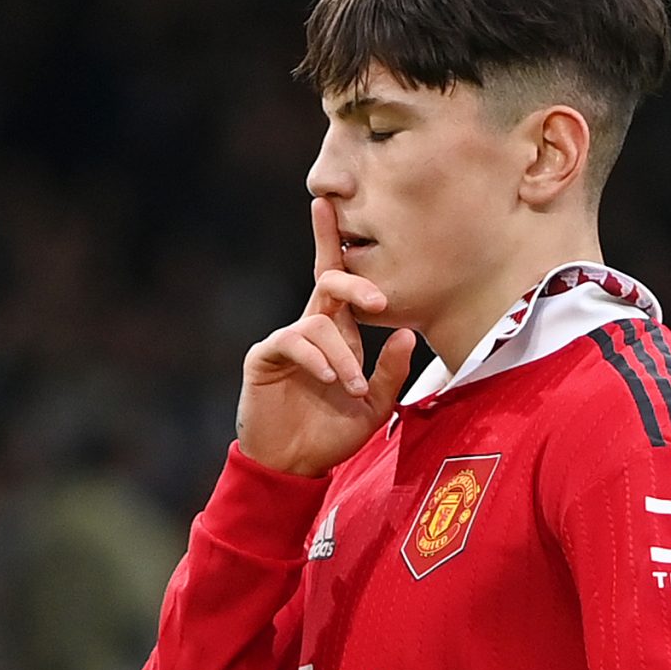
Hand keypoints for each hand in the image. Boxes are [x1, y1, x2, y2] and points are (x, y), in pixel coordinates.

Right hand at [235, 198, 417, 477]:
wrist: (293, 466)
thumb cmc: (331, 434)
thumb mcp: (374, 406)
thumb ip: (390, 372)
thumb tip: (406, 336)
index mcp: (337, 332)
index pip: (338, 279)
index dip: (332, 240)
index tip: (329, 203)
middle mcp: (312, 328)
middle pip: (327, 280)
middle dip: (351, 277)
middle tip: (379, 299)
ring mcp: (287, 341)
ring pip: (319, 323)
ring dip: (342, 355)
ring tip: (351, 388)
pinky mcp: (265, 357)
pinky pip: (292, 341)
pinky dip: (315, 358)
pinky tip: (328, 379)